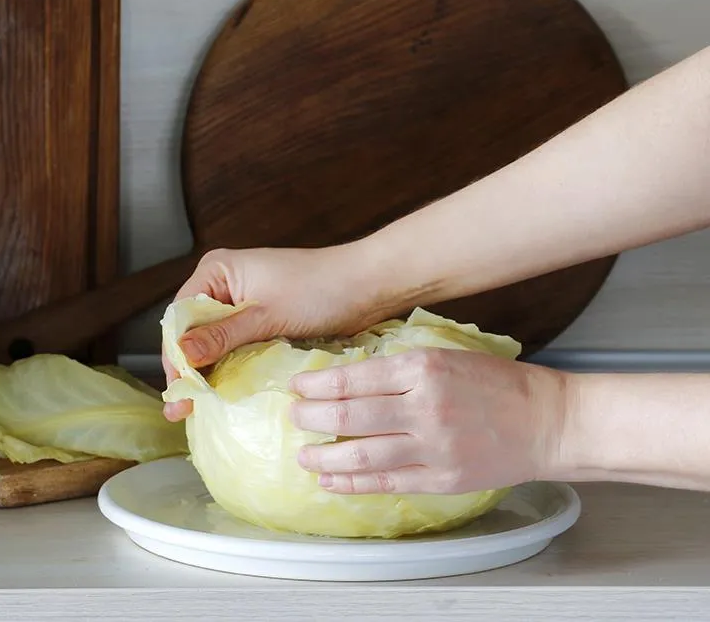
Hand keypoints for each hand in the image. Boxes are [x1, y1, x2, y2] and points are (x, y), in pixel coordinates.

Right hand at [162, 245, 399, 420]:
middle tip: (181, 408)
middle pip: (192, 333)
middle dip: (187, 370)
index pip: (180, 317)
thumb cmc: (322, 289)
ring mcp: (242, 306)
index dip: (176, 355)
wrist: (369, 285)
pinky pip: (234, 350)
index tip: (178, 390)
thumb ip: (222, 335)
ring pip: (212, 345)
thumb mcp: (267, 315)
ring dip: (206, 375)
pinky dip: (228, 372)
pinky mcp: (261, 323)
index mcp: (217, 272)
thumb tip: (181, 354)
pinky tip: (223, 397)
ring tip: (195, 410)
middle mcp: (224, 287)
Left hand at [288, 347, 569, 493]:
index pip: (352, 378)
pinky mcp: (442, 478)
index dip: (316, 385)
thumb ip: (399, 369)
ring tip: (303, 456)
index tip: (297, 387)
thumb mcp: (446, 357)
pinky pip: (385, 483)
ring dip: (323, 457)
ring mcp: (433, 447)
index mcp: (423, 369)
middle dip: (310, 418)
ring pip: (360, 456)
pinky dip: (352, 484)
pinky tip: (331, 481)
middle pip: (348, 416)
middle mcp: (424, 407)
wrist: (549, 421)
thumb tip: (346, 379)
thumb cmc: (498, 385)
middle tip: (293, 417)